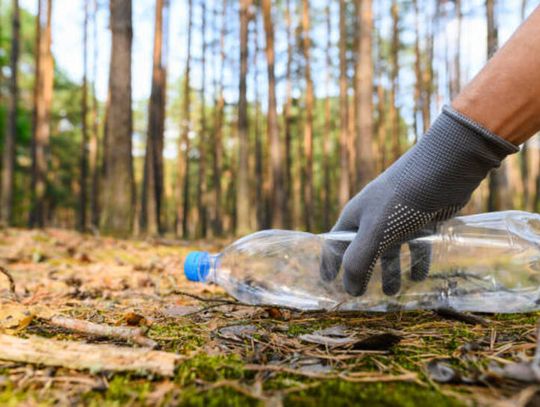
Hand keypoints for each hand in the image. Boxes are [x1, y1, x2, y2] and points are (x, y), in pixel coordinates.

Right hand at [321, 106, 518, 295]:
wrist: (445, 168)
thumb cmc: (402, 199)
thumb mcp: (374, 232)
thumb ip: (359, 262)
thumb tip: (349, 291)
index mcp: (355, 217)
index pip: (334, 244)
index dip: (330, 264)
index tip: (329, 284)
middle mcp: (374, 217)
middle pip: (364, 251)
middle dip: (363, 274)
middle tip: (365, 297)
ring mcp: (398, 218)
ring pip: (390, 251)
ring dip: (391, 272)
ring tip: (395, 293)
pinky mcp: (422, 219)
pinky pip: (416, 246)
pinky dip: (416, 262)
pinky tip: (420, 276)